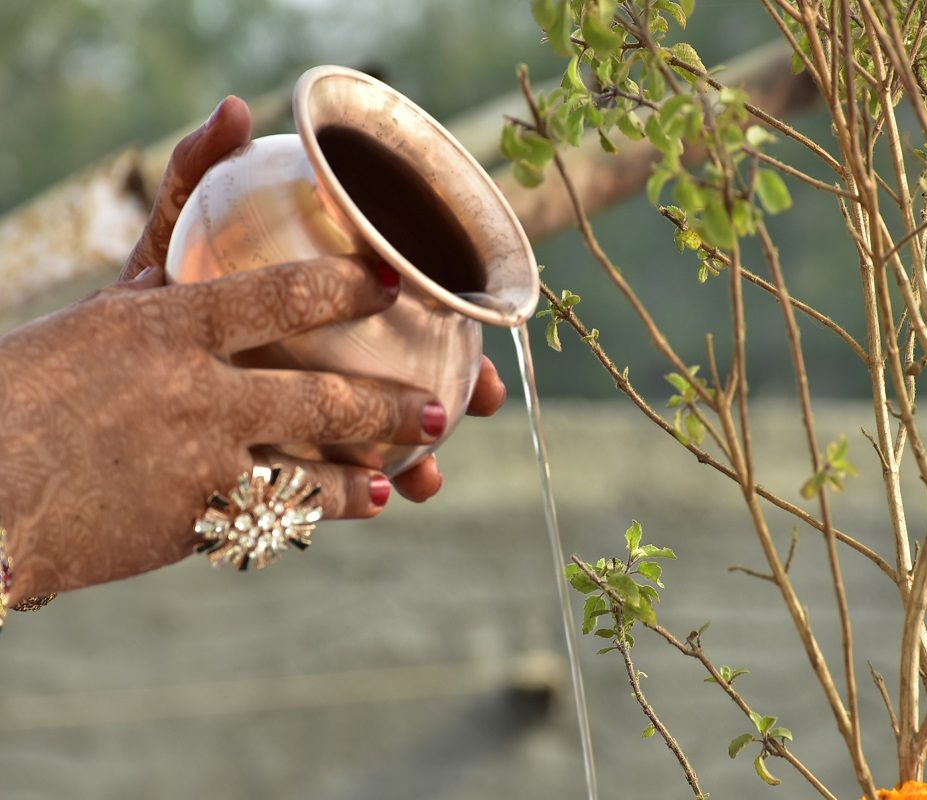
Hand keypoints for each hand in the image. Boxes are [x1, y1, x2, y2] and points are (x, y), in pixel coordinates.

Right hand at [0, 256, 442, 601]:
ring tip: (411, 477)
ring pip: (310, 470)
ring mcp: (192, 462)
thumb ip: (181, 222)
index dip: (350, 288)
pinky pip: (274, 518)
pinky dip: (323, 511)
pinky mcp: (184, 521)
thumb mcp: (110, 300)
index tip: (395, 284)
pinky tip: (363, 505)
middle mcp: (189, 392)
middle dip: (390, 407)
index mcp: (167, 325)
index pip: (282, 297)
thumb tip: (233, 116)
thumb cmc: (38, 383)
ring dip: (368, 474)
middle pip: (320, 398)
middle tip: (443, 412)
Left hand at [122, 96, 507, 503]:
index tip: (480, 327)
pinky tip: (377, 499)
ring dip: (418, 458)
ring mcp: (310, 415)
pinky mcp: (283, 464)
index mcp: (321, 308)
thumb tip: (236, 109)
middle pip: (411, 372)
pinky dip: (357, 494)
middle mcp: (328, 358)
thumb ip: (196, 174)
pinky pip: (330, 482)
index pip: (405, 306)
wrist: (99, 378)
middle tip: (483, 398)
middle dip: (457, 388)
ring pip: (381, 436)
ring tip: (430, 478)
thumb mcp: (169, 236)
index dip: (453, 313)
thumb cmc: (144, 298)